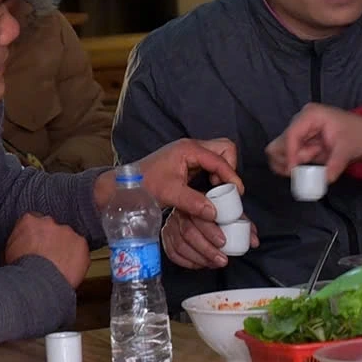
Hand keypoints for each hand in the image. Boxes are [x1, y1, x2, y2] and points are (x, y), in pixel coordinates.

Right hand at [4, 212, 89, 287]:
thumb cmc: (19, 271)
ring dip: (65, 249)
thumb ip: (18, 242)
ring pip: (68, 238)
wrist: (36, 283)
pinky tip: (69, 269)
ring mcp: (67, 232)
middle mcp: (49, 222)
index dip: (37, 235)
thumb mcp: (7, 253)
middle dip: (52, 240)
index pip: (35, 221)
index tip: (38, 245)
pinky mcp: (81, 243)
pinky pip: (81, 249)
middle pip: (53, 229)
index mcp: (29, 221)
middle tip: (48, 257)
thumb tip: (21, 246)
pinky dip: (77, 258)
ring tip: (58, 266)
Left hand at [94, 138, 241, 221]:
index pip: (220, 158)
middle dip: (230, 168)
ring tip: (218, 192)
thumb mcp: (170, 193)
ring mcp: (190, 154)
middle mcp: (191, 147)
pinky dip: (215, 176)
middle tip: (225, 188)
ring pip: (219, 155)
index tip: (237, 192)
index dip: (232, 175)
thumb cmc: (144, 185)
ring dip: (223, 172)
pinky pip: (211, 165)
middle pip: (225, 148)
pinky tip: (209, 191)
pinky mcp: (188, 163)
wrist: (125, 185)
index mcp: (188, 149)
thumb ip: (194, 202)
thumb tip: (215, 213)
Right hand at [162, 210, 259, 268]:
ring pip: (180, 245)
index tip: (223, 242)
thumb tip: (253, 241)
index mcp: (196, 202)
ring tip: (213, 263)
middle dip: (207, 249)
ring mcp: (171, 225)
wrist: (191, 205)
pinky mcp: (166, 237)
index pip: (199, 216)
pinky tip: (199, 264)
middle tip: (222, 259)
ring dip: (198, 258)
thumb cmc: (212, 210)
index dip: (210, 231)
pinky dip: (186, 261)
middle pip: (188, 233)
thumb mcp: (228, 212)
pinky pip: (172, 252)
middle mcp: (180, 213)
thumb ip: (242, 223)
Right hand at [265, 103, 361, 181]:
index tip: (294, 172)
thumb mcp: (349, 149)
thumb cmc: (359, 134)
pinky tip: (307, 170)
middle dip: (289, 160)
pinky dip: (293, 168)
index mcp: (311, 115)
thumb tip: (325, 179)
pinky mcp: (301, 145)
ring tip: (313, 164)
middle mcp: (300, 122)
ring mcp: (299, 133)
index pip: (291, 135)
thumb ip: (336, 164)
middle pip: (279, 144)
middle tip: (303, 170)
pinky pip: (287, 158)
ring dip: (293, 164)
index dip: (290, 154)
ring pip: (280, 153)